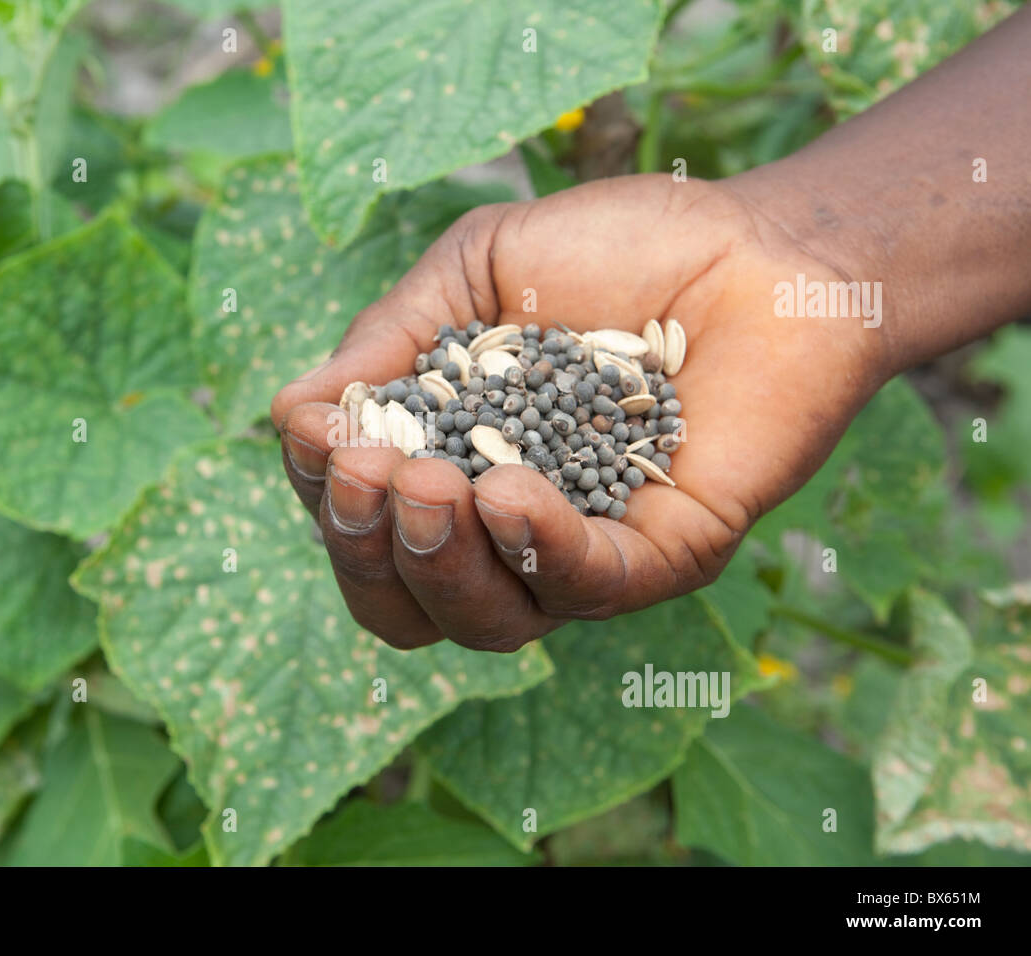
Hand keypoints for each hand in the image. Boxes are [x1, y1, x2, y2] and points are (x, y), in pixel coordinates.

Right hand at [271, 174, 890, 651]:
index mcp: (454, 470)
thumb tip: (290, 411)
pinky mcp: (666, 554)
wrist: (760, 243)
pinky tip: (506, 491)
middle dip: (368, 546)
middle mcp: (509, 533)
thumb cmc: (618, 251)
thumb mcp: (475, 270)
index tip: (317, 430)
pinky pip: (590, 586)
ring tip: (427, 481)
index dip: (325, 496)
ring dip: (438, 562)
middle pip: (410, 605)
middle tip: (371, 469)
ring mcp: (586, 553)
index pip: (365, 528)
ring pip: (489, 621)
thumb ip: (389, 339)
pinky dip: (537, 546)